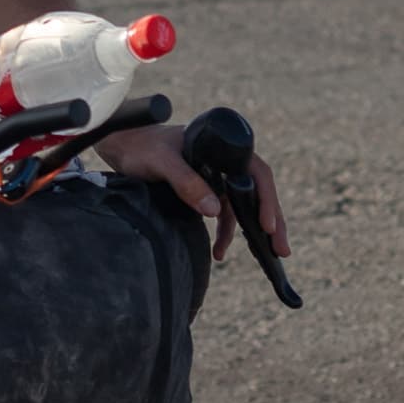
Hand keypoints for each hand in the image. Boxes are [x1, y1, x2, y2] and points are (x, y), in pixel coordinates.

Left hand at [94, 124, 289, 263]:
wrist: (121, 145)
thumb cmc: (140, 146)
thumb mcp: (162, 162)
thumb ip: (186, 182)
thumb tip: (214, 210)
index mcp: (221, 147)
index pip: (256, 172)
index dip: (267, 198)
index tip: (268, 225)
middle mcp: (224, 160)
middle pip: (256, 190)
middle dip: (272, 220)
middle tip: (282, 249)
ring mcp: (216, 175)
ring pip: (243, 205)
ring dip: (252, 231)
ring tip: (267, 257)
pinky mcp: (204, 188)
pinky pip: (224, 213)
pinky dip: (226, 232)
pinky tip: (220, 252)